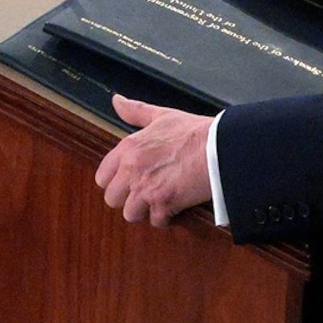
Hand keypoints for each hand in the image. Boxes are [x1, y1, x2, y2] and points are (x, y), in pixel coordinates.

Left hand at [93, 97, 216, 226]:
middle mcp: (132, 170)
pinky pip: (156, 221)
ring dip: (144, 211)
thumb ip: (135, 111)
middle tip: (142, 195)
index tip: (126, 183)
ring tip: (156, 203)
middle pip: (112, 199)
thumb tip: (117, 101)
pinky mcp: (164, 203)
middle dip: (127, 199)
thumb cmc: (193, 132)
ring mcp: (146, 188)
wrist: (219, 148)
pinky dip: (165, 218)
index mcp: (128, 149)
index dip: (114, 182)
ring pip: (130, 214)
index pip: (102, 177)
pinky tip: (172, 208)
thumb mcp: (161, 116)